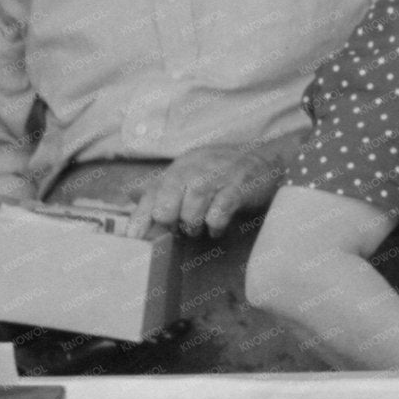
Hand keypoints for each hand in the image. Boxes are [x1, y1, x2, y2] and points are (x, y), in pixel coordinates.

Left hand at [132, 142, 283, 237]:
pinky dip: (215, 226)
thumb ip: (162, 185)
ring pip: (190, 212)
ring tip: (200, 227)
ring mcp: (216, 178)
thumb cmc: (225, 170)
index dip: (140, 219)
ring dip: (193, 226)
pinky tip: (218, 226)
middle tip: (179, 229)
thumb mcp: (191, 171)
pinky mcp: (238, 188)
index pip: (151, 194)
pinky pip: (218, 214)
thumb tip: (130, 193)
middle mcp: (194, 169)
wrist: (268, 158)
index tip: (134, 241)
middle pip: (166, 206)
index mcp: (180, 167)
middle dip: (170, 224)